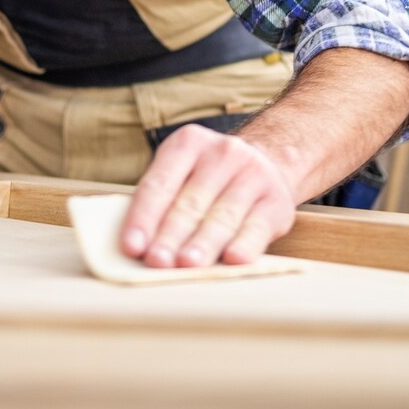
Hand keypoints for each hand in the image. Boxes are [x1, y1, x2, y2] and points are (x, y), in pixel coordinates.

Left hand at [120, 124, 296, 267]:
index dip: (144, 217)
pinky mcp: (276, 201)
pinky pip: (257, 226)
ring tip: (187, 265)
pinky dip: (245, 244)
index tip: (131, 247)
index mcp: (188, 143)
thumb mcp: (183, 175)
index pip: (160, 183)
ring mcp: (254, 173)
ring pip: (223, 216)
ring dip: (204, 243)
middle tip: (156, 261)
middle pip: (190, 202)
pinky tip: (233, 259)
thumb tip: (138, 249)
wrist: (268, 163)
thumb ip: (161, 204)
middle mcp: (223, 153)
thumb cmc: (209, 181)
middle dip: (171, 234)